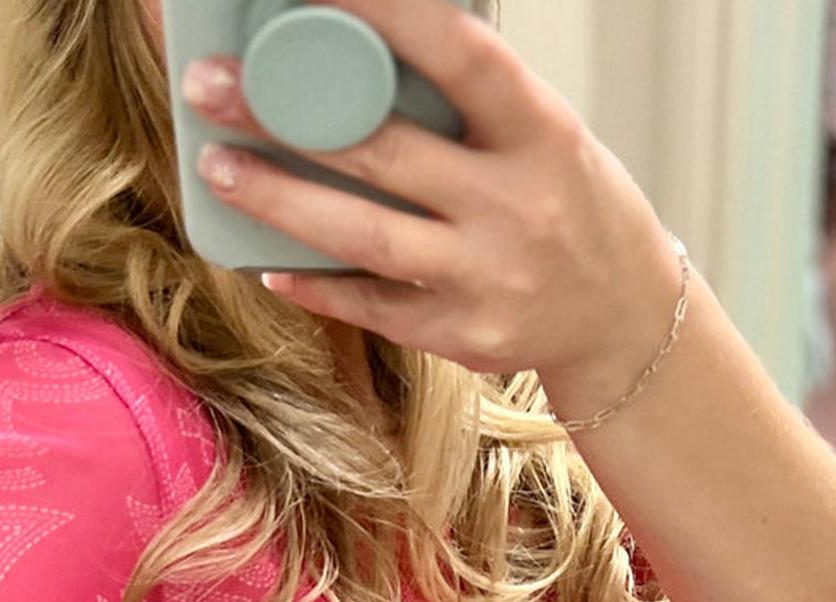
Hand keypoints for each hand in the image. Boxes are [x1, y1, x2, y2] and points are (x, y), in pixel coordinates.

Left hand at [182, 0, 682, 419]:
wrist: (621, 318)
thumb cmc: (567, 203)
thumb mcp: (540, 136)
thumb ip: (467, 104)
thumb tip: (355, 54)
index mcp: (540, 133)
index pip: (462, 57)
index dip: (387, 16)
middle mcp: (515, 206)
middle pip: (385, 152)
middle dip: (287, 116)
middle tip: (213, 86)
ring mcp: (486, 278)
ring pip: (365, 236)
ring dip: (281, 200)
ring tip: (217, 166)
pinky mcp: (460, 336)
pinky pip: (371, 306)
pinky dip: (315, 283)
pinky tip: (264, 259)